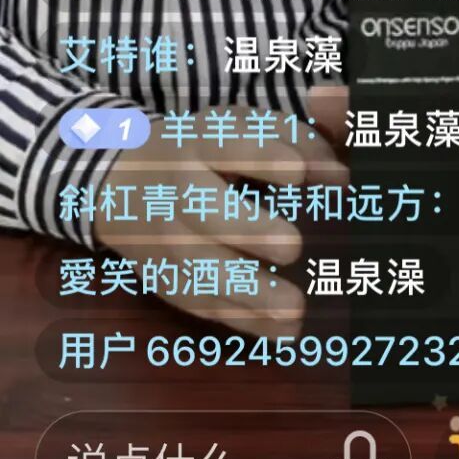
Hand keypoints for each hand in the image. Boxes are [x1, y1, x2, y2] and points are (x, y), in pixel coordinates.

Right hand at [95, 97, 346, 335]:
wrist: (118, 180)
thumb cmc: (202, 149)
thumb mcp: (240, 126)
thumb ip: (294, 141)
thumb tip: (340, 176)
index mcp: (201, 143)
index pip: (227, 145)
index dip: (262, 157)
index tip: (296, 173)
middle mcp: (179, 192)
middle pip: (208, 213)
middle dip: (249, 231)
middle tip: (293, 246)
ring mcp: (167, 241)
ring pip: (202, 270)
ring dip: (249, 294)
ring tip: (295, 311)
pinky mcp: (166, 280)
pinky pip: (202, 304)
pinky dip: (241, 320)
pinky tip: (281, 332)